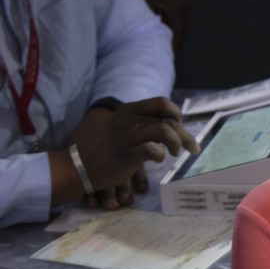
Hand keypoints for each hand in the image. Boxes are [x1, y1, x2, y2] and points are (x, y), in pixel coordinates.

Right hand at [67, 97, 198, 207]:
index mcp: (129, 110)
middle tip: (192, 148)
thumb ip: (142, 123)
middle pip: (169, 121)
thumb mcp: (122, 127)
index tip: (179, 126)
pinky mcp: (127, 154)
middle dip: (185, 135)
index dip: (175, 113)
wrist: (77, 166)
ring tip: (173, 153)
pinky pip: (152, 149)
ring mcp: (128, 136)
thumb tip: (169, 125)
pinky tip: (159, 159)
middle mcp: (129, 119)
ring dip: (176, 143)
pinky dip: (161, 154)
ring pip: (165, 131)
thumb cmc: (104, 148)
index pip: (162, 102)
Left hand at [140, 0, 191, 52]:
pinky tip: (167, 16)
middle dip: (175, 39)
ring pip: (182, 20)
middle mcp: (187, 9)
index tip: (168, 55)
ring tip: (165, 33)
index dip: (173, 47)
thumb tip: (149, 27)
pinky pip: (182, 11)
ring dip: (175, 27)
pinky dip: (175, 18)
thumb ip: (150, 13)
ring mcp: (188, 1)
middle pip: (182, 29)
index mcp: (179, 13)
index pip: (178, 36)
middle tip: (166, 47)